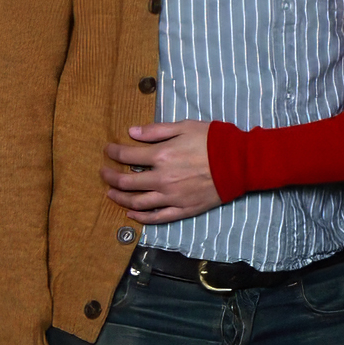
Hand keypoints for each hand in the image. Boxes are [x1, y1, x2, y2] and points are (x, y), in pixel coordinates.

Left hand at [102, 121, 222, 221]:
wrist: (239, 163)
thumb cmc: (213, 140)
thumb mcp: (185, 126)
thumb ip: (157, 130)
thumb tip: (132, 132)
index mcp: (162, 156)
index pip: (128, 155)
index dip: (114, 152)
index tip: (107, 150)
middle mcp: (162, 179)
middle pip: (127, 182)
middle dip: (111, 177)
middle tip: (104, 173)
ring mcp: (171, 197)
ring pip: (138, 202)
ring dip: (120, 198)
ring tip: (111, 193)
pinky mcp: (182, 210)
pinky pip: (157, 217)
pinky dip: (140, 217)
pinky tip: (131, 213)